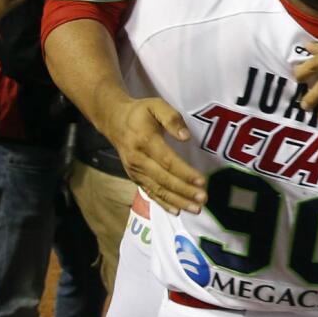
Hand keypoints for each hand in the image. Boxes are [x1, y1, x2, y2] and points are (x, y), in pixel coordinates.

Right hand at [102, 97, 204, 214]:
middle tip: (203, 199)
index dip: (185, 172)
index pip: (167, 161)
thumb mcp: (156, 105)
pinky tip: (177, 211)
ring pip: (158, 189)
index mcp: (145, 141)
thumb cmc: (141, 113)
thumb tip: (186, 137)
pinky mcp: (135, 177)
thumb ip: (172, 118)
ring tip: (195, 209)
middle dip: (184, 191)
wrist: (114, 121)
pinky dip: (164, 203)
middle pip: (164, 179)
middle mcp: (138, 159)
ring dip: (177, 200)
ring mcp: (135, 170)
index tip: (202, 181)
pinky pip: (150, 192)